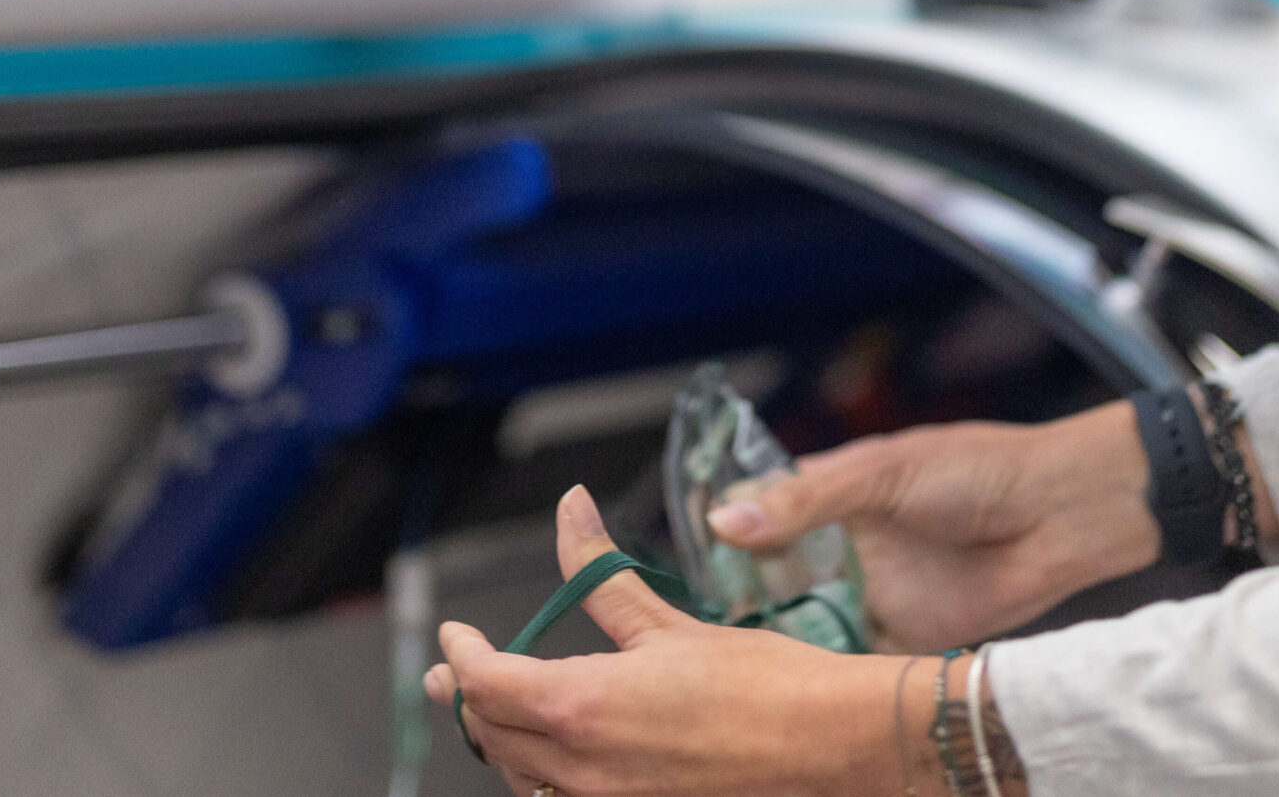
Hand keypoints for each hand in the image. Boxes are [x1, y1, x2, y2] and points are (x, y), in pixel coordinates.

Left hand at [426, 486, 900, 796]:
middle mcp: (582, 769)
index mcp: (582, 706)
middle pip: (492, 734)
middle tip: (450, 672)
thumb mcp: (668, 620)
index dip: (461, 655)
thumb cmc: (761, 682)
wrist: (828, 745)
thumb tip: (569, 507)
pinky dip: (542, 775)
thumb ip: (600, 570)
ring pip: (522, 776)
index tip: (454, 634)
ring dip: (500, 739)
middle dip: (466, 698)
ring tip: (491, 710)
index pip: (486, 684)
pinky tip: (552, 755)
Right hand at [706, 401, 1159, 652]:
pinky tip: (788, 684)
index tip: (675, 559)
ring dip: (774, 636)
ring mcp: (870, 590)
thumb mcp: (885, 473)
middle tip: (694, 625)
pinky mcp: (901, 635)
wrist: (1064, 515)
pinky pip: (848, 657)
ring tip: (728, 659)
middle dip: (736, 597)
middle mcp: (843, 542)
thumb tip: (725, 520)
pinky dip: (821, 670)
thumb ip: (807, 501)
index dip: (719, 535)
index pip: (758, 512)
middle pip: (770, 575)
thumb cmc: (980, 469)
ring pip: (803, 620)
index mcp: (832, 490)